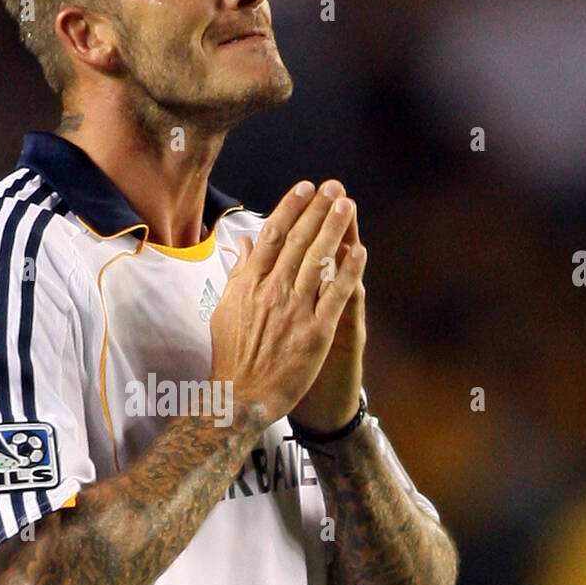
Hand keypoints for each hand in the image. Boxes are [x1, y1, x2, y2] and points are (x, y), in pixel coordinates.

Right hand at [210, 178, 364, 429]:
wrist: (241, 396)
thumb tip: (244, 242)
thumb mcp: (226, 308)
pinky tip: (359, 251)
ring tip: (347, 206)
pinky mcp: (315, 333)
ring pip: (318, 262)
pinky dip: (348, 271)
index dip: (290, 208)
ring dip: (335, 230)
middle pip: (299, 241)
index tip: (304, 189)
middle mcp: (272, 292)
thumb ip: (238, 273)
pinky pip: (336, 296)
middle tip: (334, 188)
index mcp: (248, 284)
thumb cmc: (232, 355)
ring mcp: (294, 312)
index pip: (272, 236)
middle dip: (318, 210)